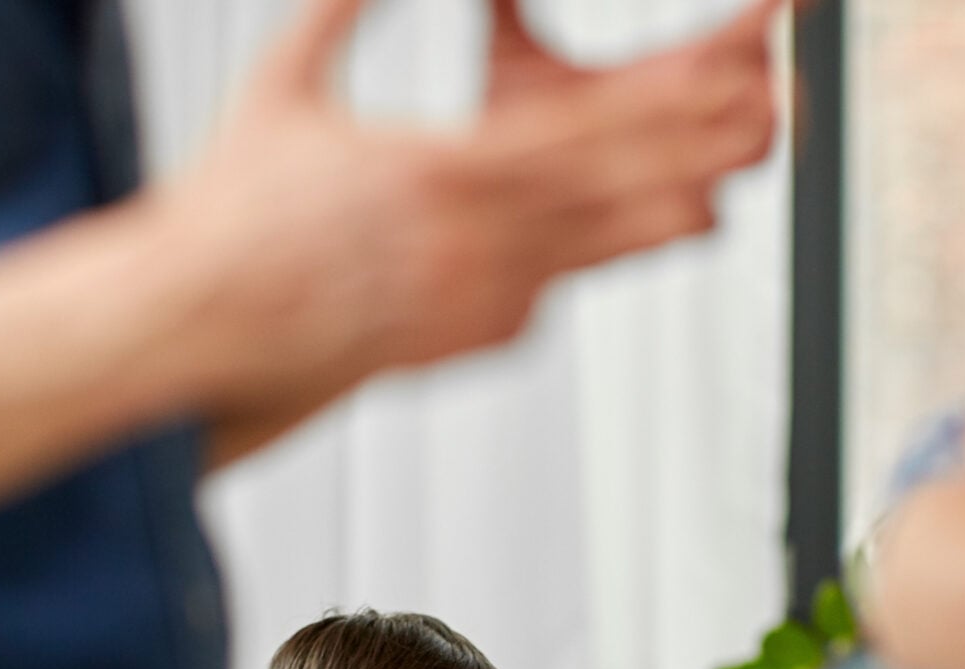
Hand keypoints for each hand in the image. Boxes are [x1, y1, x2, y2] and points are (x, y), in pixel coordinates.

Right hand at [170, 0, 782, 418]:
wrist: (200, 325)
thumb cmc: (231, 215)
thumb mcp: (284, 85)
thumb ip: (338, 7)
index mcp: (438, 172)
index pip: (582, 135)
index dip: (666, 104)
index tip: (728, 76)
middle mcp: (472, 245)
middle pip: (618, 197)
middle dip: (699, 153)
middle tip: (764, 121)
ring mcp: (476, 301)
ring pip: (599, 254)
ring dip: (660, 215)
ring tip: (714, 187)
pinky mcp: (470, 340)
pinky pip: (544, 293)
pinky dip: (566, 262)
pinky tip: (567, 239)